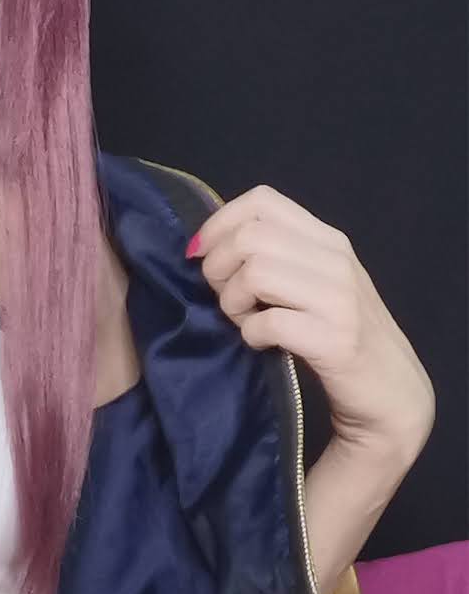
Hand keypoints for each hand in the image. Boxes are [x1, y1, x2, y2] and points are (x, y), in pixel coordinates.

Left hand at [187, 185, 435, 464]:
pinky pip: (268, 322)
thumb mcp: (318, 284)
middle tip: (225, 298)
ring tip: (243, 321)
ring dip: (232, 302)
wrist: (392, 392)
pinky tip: (260, 343)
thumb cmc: (343, 337)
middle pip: (251, 236)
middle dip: (219, 268)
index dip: (219, 224)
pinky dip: (250, 334)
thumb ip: (280, 258)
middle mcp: (336, 261)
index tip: (201, 255)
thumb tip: (212, 246)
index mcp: (329, 240)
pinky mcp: (335, 340)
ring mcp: (339, 299)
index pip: (262, 201)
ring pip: (256, 273)